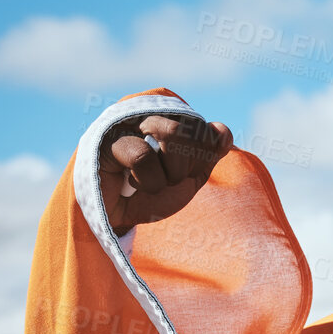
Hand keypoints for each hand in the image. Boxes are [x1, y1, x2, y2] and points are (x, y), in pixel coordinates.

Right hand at [97, 114, 232, 235]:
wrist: (114, 218)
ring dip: (171, 172)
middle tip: (168, 181)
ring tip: (152, 183)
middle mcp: (152, 114)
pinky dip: (147, 180)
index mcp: (171, 122)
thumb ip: (207, 156)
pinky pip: (144, 155)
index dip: (203, 160)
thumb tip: (223, 131)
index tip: (184, 175)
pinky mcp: (109, 138)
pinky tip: (131, 183)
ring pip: (174, 133)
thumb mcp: (186, 180)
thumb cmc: (149, 196)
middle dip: (187, 167)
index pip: (207, 130)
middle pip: (194, 129)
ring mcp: (130, 122)